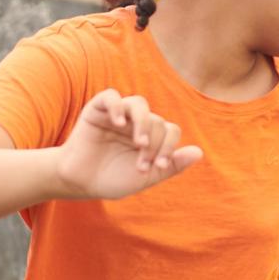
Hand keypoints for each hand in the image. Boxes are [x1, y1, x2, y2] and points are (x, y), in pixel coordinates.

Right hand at [54, 89, 202, 200]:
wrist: (79, 183)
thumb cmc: (111, 180)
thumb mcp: (145, 177)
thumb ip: (171, 165)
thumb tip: (199, 153)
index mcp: (151, 137)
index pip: (170, 131)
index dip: (169, 147)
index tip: (158, 166)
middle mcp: (136, 122)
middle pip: (156, 121)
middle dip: (153, 144)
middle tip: (140, 164)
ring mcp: (118, 114)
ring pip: (139, 104)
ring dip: (143, 123)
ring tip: (139, 142)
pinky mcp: (97, 109)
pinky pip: (111, 96)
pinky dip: (117, 106)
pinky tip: (118, 123)